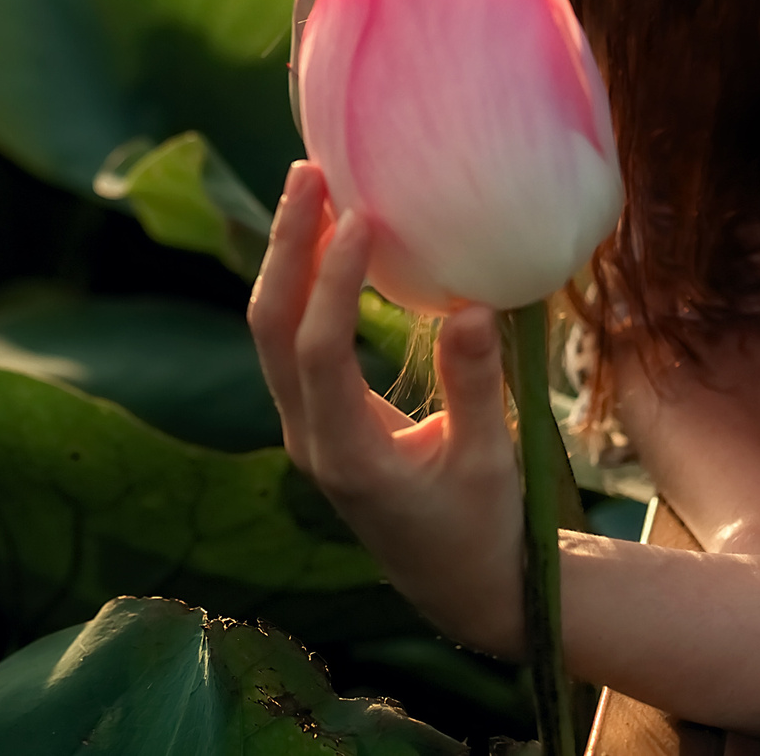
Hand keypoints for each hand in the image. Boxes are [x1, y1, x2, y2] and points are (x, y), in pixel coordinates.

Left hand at [247, 161, 525, 655]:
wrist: (458, 586)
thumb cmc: (482, 527)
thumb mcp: (489, 461)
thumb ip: (475, 388)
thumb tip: (472, 306)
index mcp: (348, 456)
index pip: (318, 353)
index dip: (331, 282)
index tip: (359, 217)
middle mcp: (308, 438)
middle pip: (270, 328)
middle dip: (286, 247)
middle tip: (310, 172)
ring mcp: (302, 427)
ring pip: (270, 330)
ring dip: (288, 257)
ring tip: (311, 187)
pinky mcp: (312, 417)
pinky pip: (289, 338)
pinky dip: (301, 282)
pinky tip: (325, 237)